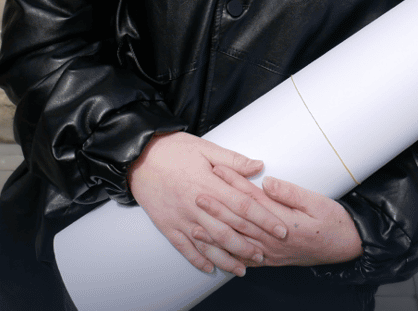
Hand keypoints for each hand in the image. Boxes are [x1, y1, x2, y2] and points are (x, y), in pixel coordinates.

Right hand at [126, 132, 289, 276]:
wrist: (137, 157)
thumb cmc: (172, 150)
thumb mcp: (205, 148)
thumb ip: (233, 161)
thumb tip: (259, 166)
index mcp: (209, 184)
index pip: (243, 205)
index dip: (264, 219)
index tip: (280, 228)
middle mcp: (196, 205)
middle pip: (228, 230)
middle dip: (249, 245)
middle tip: (266, 255)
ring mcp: (181, 218)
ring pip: (208, 244)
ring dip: (227, 258)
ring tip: (242, 269)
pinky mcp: (167, 225)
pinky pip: (184, 247)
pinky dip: (197, 260)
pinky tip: (209, 268)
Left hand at [202, 165, 362, 267]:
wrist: (347, 248)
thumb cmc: (334, 223)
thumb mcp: (318, 202)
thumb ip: (291, 193)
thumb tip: (268, 182)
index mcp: (284, 221)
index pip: (252, 199)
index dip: (233, 183)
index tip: (217, 170)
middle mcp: (274, 240)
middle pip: (239, 221)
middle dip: (216, 208)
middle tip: (196, 195)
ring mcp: (271, 253)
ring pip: (238, 244)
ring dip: (215, 235)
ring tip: (195, 226)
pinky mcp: (271, 261)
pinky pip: (245, 261)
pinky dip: (227, 257)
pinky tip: (214, 254)